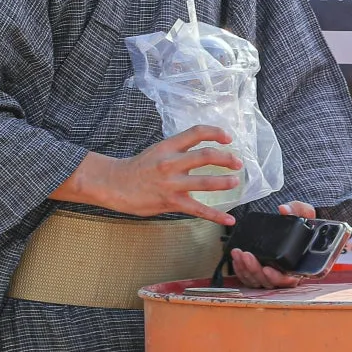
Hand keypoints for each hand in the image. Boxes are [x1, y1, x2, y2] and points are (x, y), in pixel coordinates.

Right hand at [64, 126, 242, 224]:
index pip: (196, 133)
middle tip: (238, 163)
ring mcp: (171, 183)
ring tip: (235, 182)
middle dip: (226, 159)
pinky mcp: (171, 202)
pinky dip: (216, 215)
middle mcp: (171, 162)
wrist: (114, 184)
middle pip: (205, 156)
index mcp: (168, 146)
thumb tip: (201, 155)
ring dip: (224, 182)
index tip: (228, 138)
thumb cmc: (137, 168)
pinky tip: (229, 219)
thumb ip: (177, 152)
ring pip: (204, 182)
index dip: (216, 133)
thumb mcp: (157, 151)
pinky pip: (198, 209)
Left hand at [229, 201, 316, 288]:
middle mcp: (286, 274)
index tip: (267, 269)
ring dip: (246, 269)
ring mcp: (273, 275)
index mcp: (300, 265)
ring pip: (258, 281)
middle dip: (255, 270)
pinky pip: (249, 279)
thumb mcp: (303, 213)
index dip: (277, 277)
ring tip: (238, 254)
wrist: (292, 226)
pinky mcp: (261, 273)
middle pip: (270, 282)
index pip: (289, 280)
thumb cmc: (301, 223)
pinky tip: (236, 260)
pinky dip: (241, 271)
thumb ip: (297, 209)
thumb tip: (284, 210)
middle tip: (247, 255)